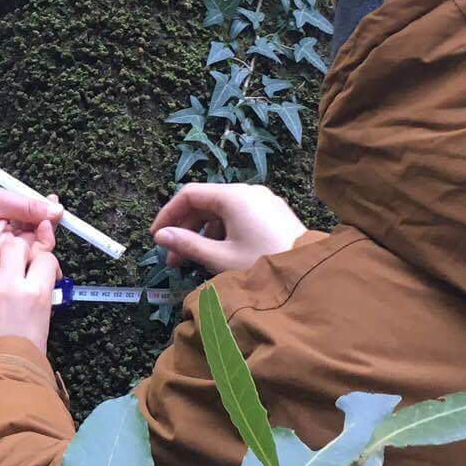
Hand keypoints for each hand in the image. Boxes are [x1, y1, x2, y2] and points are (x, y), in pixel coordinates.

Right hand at [0, 170, 61, 252]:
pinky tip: (35, 204)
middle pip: (34, 247)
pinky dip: (29, 218)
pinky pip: (20, 231)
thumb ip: (27, 207)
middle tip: (52, 202)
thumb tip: (56, 212)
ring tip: (45, 199)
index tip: (54, 214)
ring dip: (40, 220)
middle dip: (48, 226)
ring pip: (29, 238)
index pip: (33, 254)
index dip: (49, 237)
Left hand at [0, 236, 59, 362]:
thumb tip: (34, 284)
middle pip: (14, 245)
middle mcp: (8, 286)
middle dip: (16, 253)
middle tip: (13, 268)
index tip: (38, 269)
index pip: (44, 257)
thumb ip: (38, 298)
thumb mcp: (42, 324)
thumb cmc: (24, 359)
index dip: (42, 261)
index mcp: (35, 293)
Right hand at [151, 183, 304, 275]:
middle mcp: (248, 191)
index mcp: (233, 196)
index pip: (189, 194)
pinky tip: (218, 255)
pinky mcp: (273, 214)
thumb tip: (160, 236)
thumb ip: (187, 244)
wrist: (310, 273)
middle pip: (205, 203)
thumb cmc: (262, 263)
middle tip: (172, 259)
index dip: (168, 214)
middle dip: (185, 229)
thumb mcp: (220, 258)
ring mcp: (263, 201)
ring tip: (192, 262)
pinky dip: (222, 233)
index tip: (155, 237)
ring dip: (202, 234)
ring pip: (222, 211)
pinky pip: (238, 217)